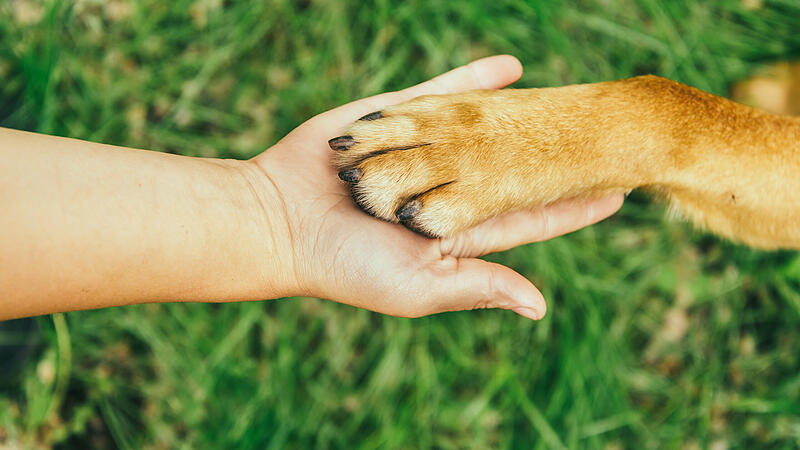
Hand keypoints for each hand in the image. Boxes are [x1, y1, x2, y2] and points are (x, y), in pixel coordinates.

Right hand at [250, 55, 622, 319]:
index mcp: (457, 231)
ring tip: (567, 104)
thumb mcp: (418, 286)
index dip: (571, 207)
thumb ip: (478, 286)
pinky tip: (512, 70)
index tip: (616, 193)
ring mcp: (422, 151)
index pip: (528, 218)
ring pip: (486, 130)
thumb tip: (541, 308)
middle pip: (515, 168)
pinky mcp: (394, 118)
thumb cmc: (347, 266)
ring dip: (524, 117)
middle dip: (556, 157)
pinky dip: (474, 81)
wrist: (279, 221)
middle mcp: (446, 188)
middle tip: (605, 141)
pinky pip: (442, 95)